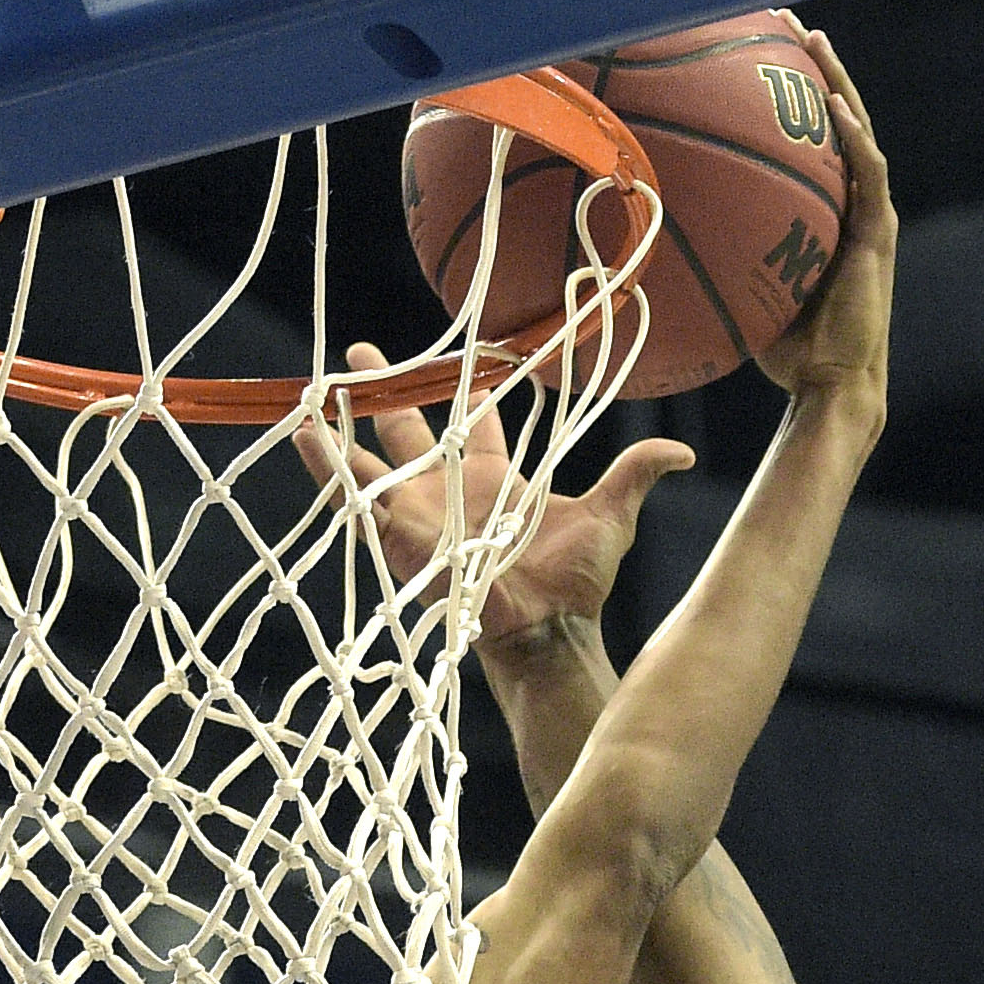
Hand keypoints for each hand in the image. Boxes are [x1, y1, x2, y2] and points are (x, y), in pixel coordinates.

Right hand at [297, 348, 691, 650]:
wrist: (546, 630)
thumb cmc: (577, 583)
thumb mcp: (610, 517)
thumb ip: (635, 473)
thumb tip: (683, 453)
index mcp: (496, 476)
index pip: (476, 419)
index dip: (470, 388)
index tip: (462, 353)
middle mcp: (451, 489)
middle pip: (412, 429)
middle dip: (388, 390)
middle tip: (363, 353)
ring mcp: (420, 512)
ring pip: (373, 460)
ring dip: (344, 423)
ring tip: (314, 385)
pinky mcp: (398, 536)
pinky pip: (353, 500)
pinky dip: (326, 468)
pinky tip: (301, 433)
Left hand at [757, 24, 893, 414]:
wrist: (830, 385)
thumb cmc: (786, 350)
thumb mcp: (744, 287)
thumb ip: (719, 254)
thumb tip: (653, 235)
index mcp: (824, 211)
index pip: (807, 138)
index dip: (788, 92)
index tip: (757, 51)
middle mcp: (850, 203)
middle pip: (834, 118)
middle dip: (812, 66)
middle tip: (782, 19)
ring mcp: (869, 216)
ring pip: (857, 131)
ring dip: (837, 82)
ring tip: (812, 40)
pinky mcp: (879, 235)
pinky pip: (869, 174)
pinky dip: (854, 139)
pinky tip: (835, 106)